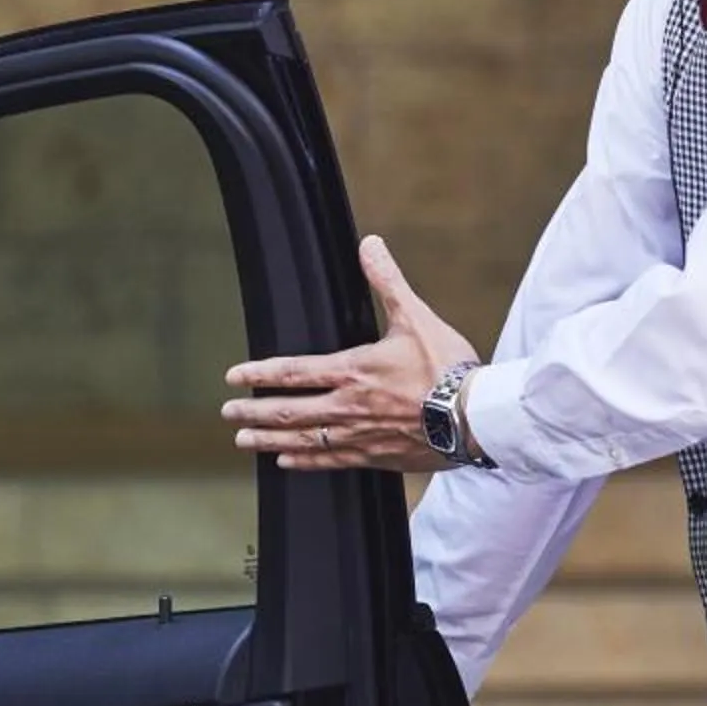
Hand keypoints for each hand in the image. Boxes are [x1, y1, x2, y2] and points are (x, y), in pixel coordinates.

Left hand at [222, 234, 481, 472]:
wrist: (478, 417)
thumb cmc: (449, 368)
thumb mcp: (415, 317)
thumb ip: (387, 282)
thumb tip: (370, 245)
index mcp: (354, 370)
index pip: (294, 371)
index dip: (260, 374)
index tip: (233, 377)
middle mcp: (349, 406)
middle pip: (289, 411)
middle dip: (254, 412)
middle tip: (229, 413)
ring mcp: (361, 435)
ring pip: (303, 439)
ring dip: (270, 439)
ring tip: (243, 441)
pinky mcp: (377, 457)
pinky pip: (331, 460)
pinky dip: (305, 460)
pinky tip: (288, 461)